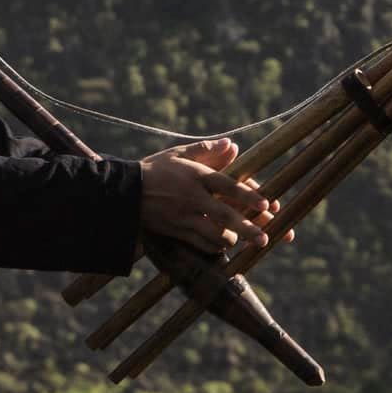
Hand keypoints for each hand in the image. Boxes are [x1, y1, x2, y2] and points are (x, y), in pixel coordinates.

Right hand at [137, 138, 292, 251]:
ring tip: (245, 240)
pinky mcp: (177, 231)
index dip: (248, 196)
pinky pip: (200, 244)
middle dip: (249, 229)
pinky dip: (215, 247)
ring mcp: (184, 217)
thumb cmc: (156, 169)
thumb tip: (233, 145)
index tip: (267, 204)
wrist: (124, 192)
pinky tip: (224, 245)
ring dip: (232, 239)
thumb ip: (207, 150)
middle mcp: (193, 197)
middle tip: (266, 239)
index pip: (227, 186)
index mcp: (196, 175)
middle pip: (226, 215)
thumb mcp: (179, 153)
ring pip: (214, 234)